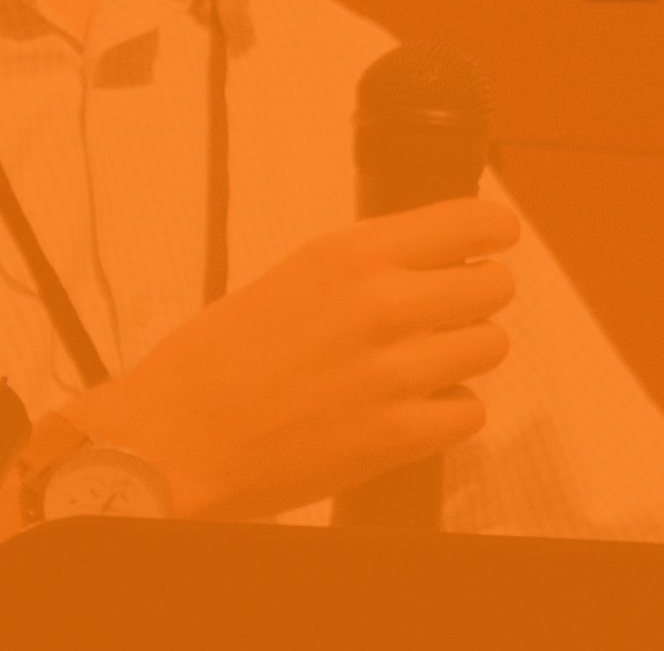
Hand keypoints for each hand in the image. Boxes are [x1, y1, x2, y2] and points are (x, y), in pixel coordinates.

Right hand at [62, 198, 522, 520]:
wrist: (169, 442)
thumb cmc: (214, 364)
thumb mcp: (293, 278)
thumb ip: (367, 267)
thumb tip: (435, 260)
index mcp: (352, 254)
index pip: (473, 222)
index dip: (493, 235)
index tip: (494, 244)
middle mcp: (381, 304)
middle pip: (494, 287)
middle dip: (473, 302)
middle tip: (439, 320)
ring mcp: (395, 372)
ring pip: (490, 347)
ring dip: (461, 358)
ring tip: (414, 370)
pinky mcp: (397, 435)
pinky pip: (471, 412)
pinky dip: (446, 415)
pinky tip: (407, 412)